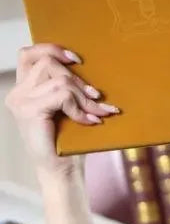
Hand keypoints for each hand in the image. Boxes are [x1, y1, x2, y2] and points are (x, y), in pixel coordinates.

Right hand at [3, 43, 120, 178]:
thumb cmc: (68, 145)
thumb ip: (66, 88)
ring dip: (83, 95)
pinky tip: (89, 122)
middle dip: (78, 79)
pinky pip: (62, 95)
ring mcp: (21, 102)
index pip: (29, 54)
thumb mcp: (66, 110)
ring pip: (58, 79)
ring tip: (98, 112)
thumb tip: (87, 67)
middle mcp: (18, 93)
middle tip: (98, 98)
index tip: (77, 59)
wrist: (62, 174)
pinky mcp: (30, 111)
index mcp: (23, 90)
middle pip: (48, 63)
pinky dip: (79, 107)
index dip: (52, 49)